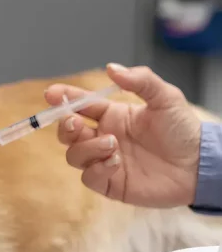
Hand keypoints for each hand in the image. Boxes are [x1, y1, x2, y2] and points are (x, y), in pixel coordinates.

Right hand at [45, 63, 201, 207]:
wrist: (199, 166)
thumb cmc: (183, 131)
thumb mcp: (166, 98)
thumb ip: (140, 81)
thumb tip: (111, 68)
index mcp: (112, 116)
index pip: (80, 105)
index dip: (64, 99)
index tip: (51, 94)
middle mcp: (103, 137)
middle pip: (68, 132)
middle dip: (66, 125)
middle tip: (76, 121)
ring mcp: (104, 161)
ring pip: (74, 154)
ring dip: (87, 148)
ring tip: (113, 144)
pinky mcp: (109, 183)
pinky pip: (88, 177)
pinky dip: (98, 168)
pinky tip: (116, 162)